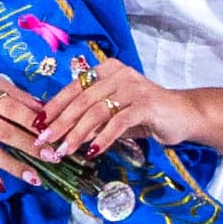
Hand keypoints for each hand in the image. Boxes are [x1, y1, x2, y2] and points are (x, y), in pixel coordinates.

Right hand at [0, 67, 40, 188]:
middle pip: (5, 131)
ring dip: (14, 166)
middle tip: (52, 157)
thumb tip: (45, 109)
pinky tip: (1, 186)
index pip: (14, 107)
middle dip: (30, 146)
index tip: (55, 133)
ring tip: (35, 179)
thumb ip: (14, 95)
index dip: (35, 121)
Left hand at [27, 55, 190, 164]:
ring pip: (96, 111)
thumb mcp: (114, 114)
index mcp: (107, 70)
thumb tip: (60, 133)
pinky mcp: (146, 105)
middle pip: (81, 100)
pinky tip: (92, 152)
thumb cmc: (146, 115)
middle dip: (60, 123)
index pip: (73, 87)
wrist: (185, 115)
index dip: (53, 106)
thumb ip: (90, 119)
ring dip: (77, 134)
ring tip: (63, 151)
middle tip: (44, 141)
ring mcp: (133, 88)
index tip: (37, 124)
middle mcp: (118, 74)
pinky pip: (118, 122)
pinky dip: (102, 138)